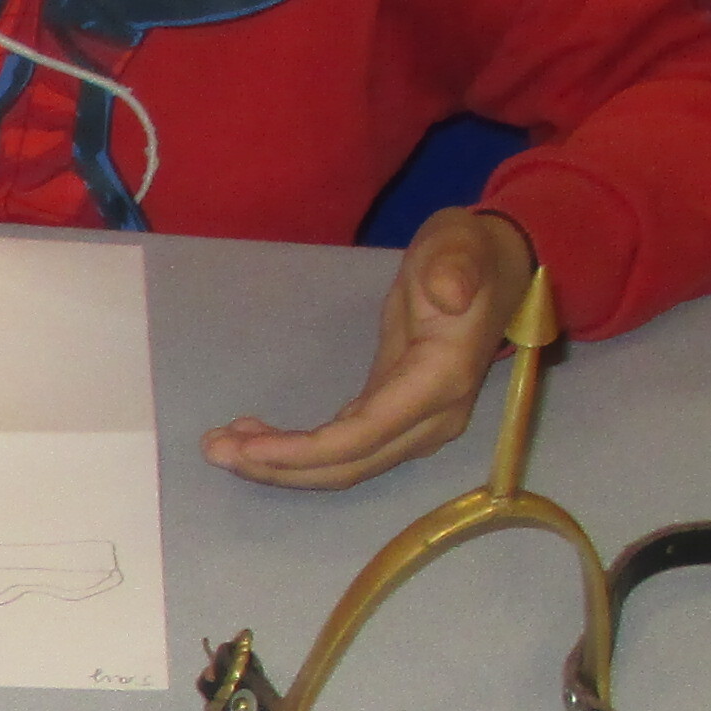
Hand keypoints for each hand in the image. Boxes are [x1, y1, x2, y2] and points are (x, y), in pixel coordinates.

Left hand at [201, 208, 538, 490]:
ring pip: (341, 465)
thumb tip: (449, 292)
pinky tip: (256, 436)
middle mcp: (432, 418)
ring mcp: (417, 424)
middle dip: (277, 465)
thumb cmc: (469, 250)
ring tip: (223, 443)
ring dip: (280, 463)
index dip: (303, 451)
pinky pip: (343, 448)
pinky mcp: (396, 417)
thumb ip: (454, 267)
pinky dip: (296, 449)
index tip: (247, 449)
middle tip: (213, 449)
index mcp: (440, 381)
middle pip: (347, 465)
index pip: (364, 436)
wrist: (497, 265)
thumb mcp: (458, 244)